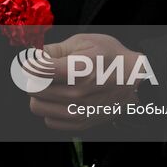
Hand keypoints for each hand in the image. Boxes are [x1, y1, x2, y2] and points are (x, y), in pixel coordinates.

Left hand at [28, 33, 144, 131]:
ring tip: (53, 85)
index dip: (30, 63)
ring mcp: (79, 112)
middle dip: (34, 78)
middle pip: (32, 88)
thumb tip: (32, 55)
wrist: (136, 82)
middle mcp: (77, 95)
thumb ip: (54, 49)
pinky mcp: (80, 125)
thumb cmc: (111, 58)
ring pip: (36, 107)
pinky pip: (48, 121)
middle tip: (45, 71)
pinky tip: (61, 99)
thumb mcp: (85, 42)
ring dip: (40, 95)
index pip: (36, 70)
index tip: (34, 60)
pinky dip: (50, 110)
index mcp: (78, 70)